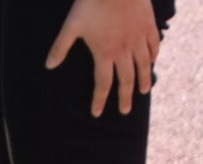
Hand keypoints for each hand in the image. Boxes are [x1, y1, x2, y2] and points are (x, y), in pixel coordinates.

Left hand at [47, 0, 161, 115]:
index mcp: (105, 53)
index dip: (99, 100)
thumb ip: (60, 47)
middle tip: (125, 111)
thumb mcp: (72, 25)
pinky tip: (153, 61)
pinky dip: (153, 56)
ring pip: (144, 65)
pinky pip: (154, 45)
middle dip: (125, 97)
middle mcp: (124, 50)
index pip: (103, 84)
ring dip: (144, 80)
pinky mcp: (148, 26)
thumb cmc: (92, 3)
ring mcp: (138, 38)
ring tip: (144, 91)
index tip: (97, 113)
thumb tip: (48, 66)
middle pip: (126, 80)